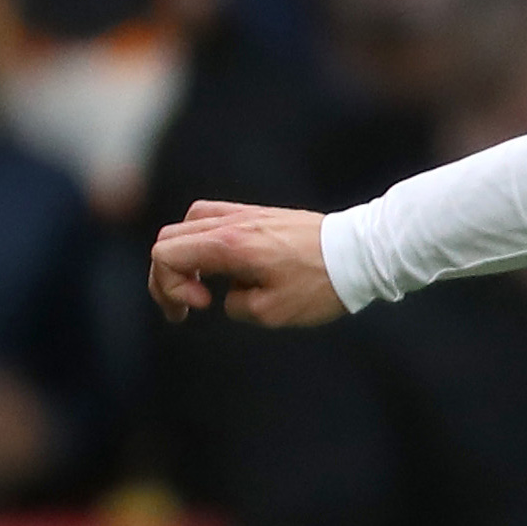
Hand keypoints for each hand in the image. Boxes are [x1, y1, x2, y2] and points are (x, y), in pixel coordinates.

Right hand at [151, 201, 345, 326]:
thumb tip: (229, 296)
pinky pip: (215, 218)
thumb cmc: (321, 284)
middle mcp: (232, 222)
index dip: (169, 286)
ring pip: (189, 223)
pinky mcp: (261, 214)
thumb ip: (235, 305)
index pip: (165, 254)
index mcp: (229, 244)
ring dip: (185, 255)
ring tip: (203, 284)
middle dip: (167, 276)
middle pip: (170, 237)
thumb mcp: (272, 312)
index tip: (202, 305)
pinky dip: (206, 241)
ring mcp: (247, 213)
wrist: (361, 254)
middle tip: (189, 306)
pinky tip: (226, 265)